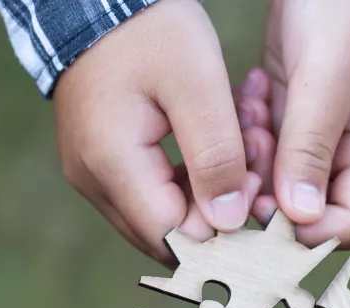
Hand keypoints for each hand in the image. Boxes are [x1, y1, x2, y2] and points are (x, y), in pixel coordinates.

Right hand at [53, 0, 267, 263]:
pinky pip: (148, 193)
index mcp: (112, 166)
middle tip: (253, 161)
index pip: (173, 236)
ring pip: (160, 216)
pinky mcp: (98, 163)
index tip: (257, 182)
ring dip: (205, 193)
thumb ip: (216, 158)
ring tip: (238, 146)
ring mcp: (91, 175)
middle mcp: (94, 183)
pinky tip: (212, 146)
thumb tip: (230, 224)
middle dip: (217, 209)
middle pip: (166, 234)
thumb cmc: (149, 30)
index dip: (222, 225)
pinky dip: (185, 180)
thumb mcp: (197, 85)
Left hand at [238, 0, 349, 244]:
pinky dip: (248, 123)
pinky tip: (252, 87)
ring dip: (251, 152)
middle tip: (243, 151)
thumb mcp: (328, 78)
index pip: (346, 221)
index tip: (258, 209)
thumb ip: (311, 149)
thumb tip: (299, 217)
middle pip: (302, 205)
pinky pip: (260, 140)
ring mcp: (318, 129)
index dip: (303, 230)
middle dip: (266, 187)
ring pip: (273, 174)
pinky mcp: (291, 108)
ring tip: (251, 108)